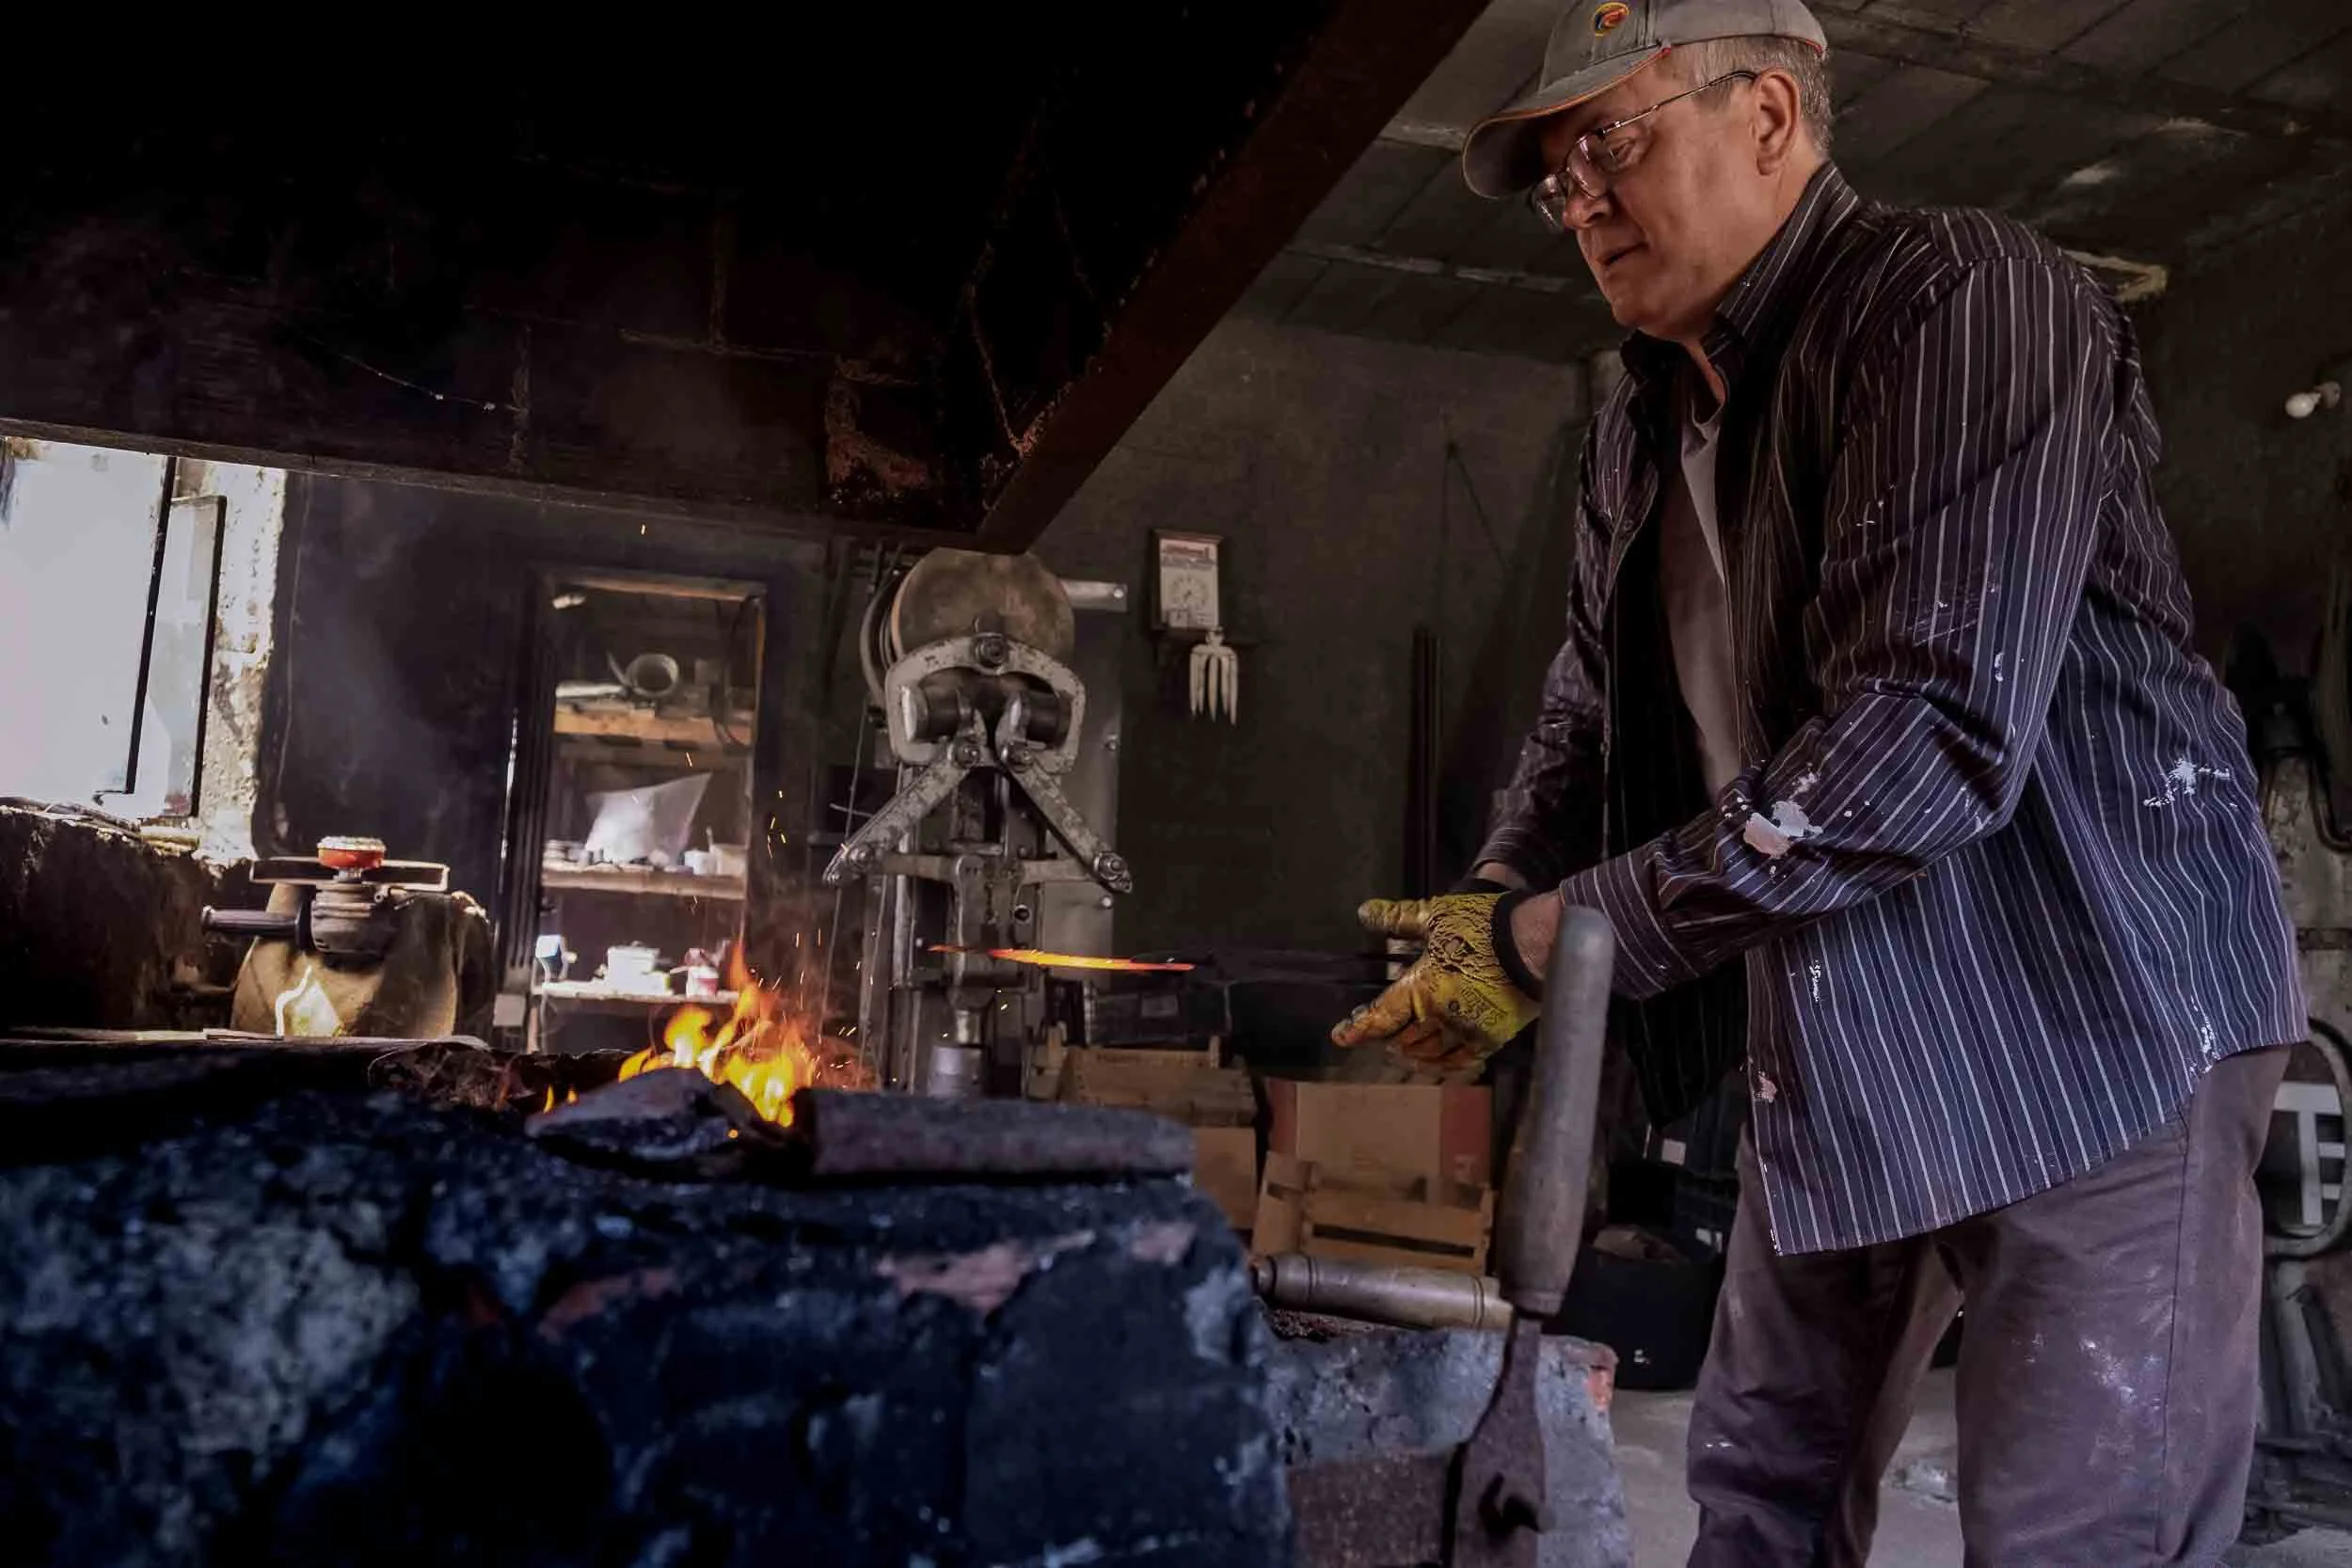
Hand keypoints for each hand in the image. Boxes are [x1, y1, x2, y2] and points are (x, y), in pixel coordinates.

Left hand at [1331, 892, 1540, 1072]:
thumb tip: (1364, 912)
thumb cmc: (1484, 926)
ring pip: (1429, 1056)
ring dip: (1412, 1055)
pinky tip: (1438, 1062)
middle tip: (1377, 1036)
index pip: (1380, 1017)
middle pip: (1402, 1041)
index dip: (1357, 1030)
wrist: (1537, 943)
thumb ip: (1397, 919)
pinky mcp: (1493, 1039)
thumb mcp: (1436, 916)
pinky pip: (1461, 1063)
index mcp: (1422, 990)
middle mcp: (1441, 1018)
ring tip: (1403, 1049)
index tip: (1341, 1036)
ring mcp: (1468, 1033)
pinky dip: (1444, 1065)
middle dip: (1386, 1039)